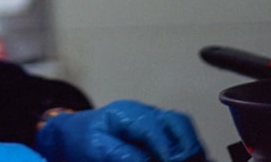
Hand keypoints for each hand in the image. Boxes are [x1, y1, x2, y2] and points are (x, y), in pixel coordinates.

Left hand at [34, 101, 202, 161]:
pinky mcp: (158, 132)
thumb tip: (147, 160)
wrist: (75, 133)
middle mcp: (145, 113)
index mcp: (127, 113)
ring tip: (194, 161)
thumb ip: (120, 154)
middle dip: (187, 144)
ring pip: (182, 127)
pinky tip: (191, 158)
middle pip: (177, 121)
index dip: (166, 148)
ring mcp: (154, 120)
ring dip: (191, 146)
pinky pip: (179, 135)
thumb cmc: (84, 139)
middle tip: (190, 161)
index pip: (153, 127)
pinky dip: (187, 147)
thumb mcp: (95, 148)